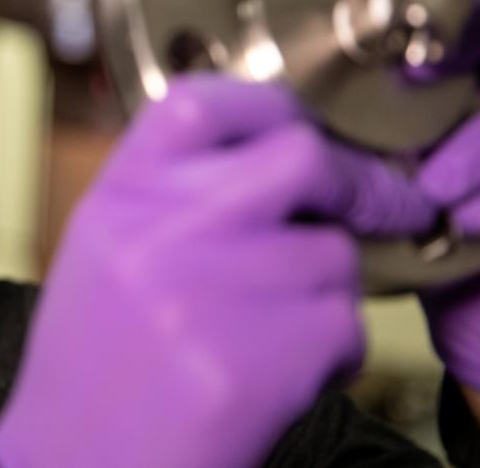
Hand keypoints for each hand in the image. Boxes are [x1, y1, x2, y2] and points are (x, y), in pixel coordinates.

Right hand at [0, 76, 434, 467]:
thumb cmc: (95, 366)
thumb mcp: (108, 252)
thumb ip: (174, 194)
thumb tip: (283, 153)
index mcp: (116, 197)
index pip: (201, 101)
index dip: (268, 106)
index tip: (302, 129)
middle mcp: (158, 231)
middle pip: (302, 158)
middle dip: (357, 185)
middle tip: (383, 206)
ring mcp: (205, 293)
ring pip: (334, 255)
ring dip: (328, 294)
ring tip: (273, 333)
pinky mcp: (252, 363)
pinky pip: (344, 327)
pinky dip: (332, 354)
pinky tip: (280, 379)